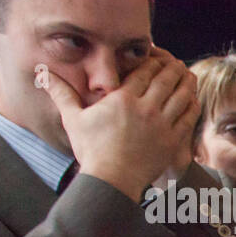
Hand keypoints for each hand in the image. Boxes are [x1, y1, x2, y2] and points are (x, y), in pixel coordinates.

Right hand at [42, 46, 198, 202]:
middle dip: (173, 68)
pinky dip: (192, 105)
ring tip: (188, 76)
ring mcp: (162, 125)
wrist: (112, 180)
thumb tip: (43, 74)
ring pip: (181, 96)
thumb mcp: (73, 119)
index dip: (153, 62)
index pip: (144, 71)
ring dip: (186, 83)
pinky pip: (188, 118)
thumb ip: (62, 93)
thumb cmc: (91, 150)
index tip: (158, 57)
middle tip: (177, 63)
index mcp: (123, 99)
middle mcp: (145, 108)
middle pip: (166, 80)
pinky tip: (192, 100)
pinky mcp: (172, 141)